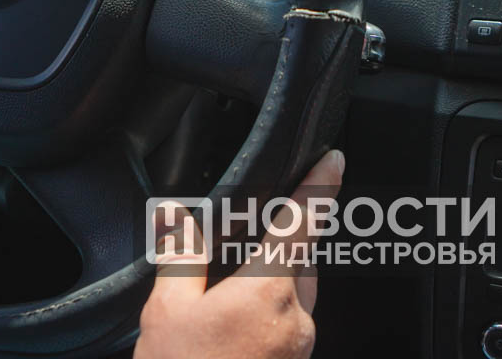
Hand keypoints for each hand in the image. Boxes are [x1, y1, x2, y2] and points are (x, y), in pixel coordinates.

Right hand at [135, 149, 344, 358]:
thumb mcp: (167, 312)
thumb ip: (182, 259)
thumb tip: (180, 221)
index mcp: (267, 293)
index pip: (301, 225)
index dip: (319, 187)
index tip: (334, 161)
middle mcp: (296, 319)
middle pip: (303, 260)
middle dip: (285, 238)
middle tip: (255, 228)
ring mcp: (299, 348)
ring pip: (299, 293)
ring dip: (277, 276)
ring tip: (232, 282)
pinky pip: (292, 321)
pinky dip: (273, 306)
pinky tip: (237, 317)